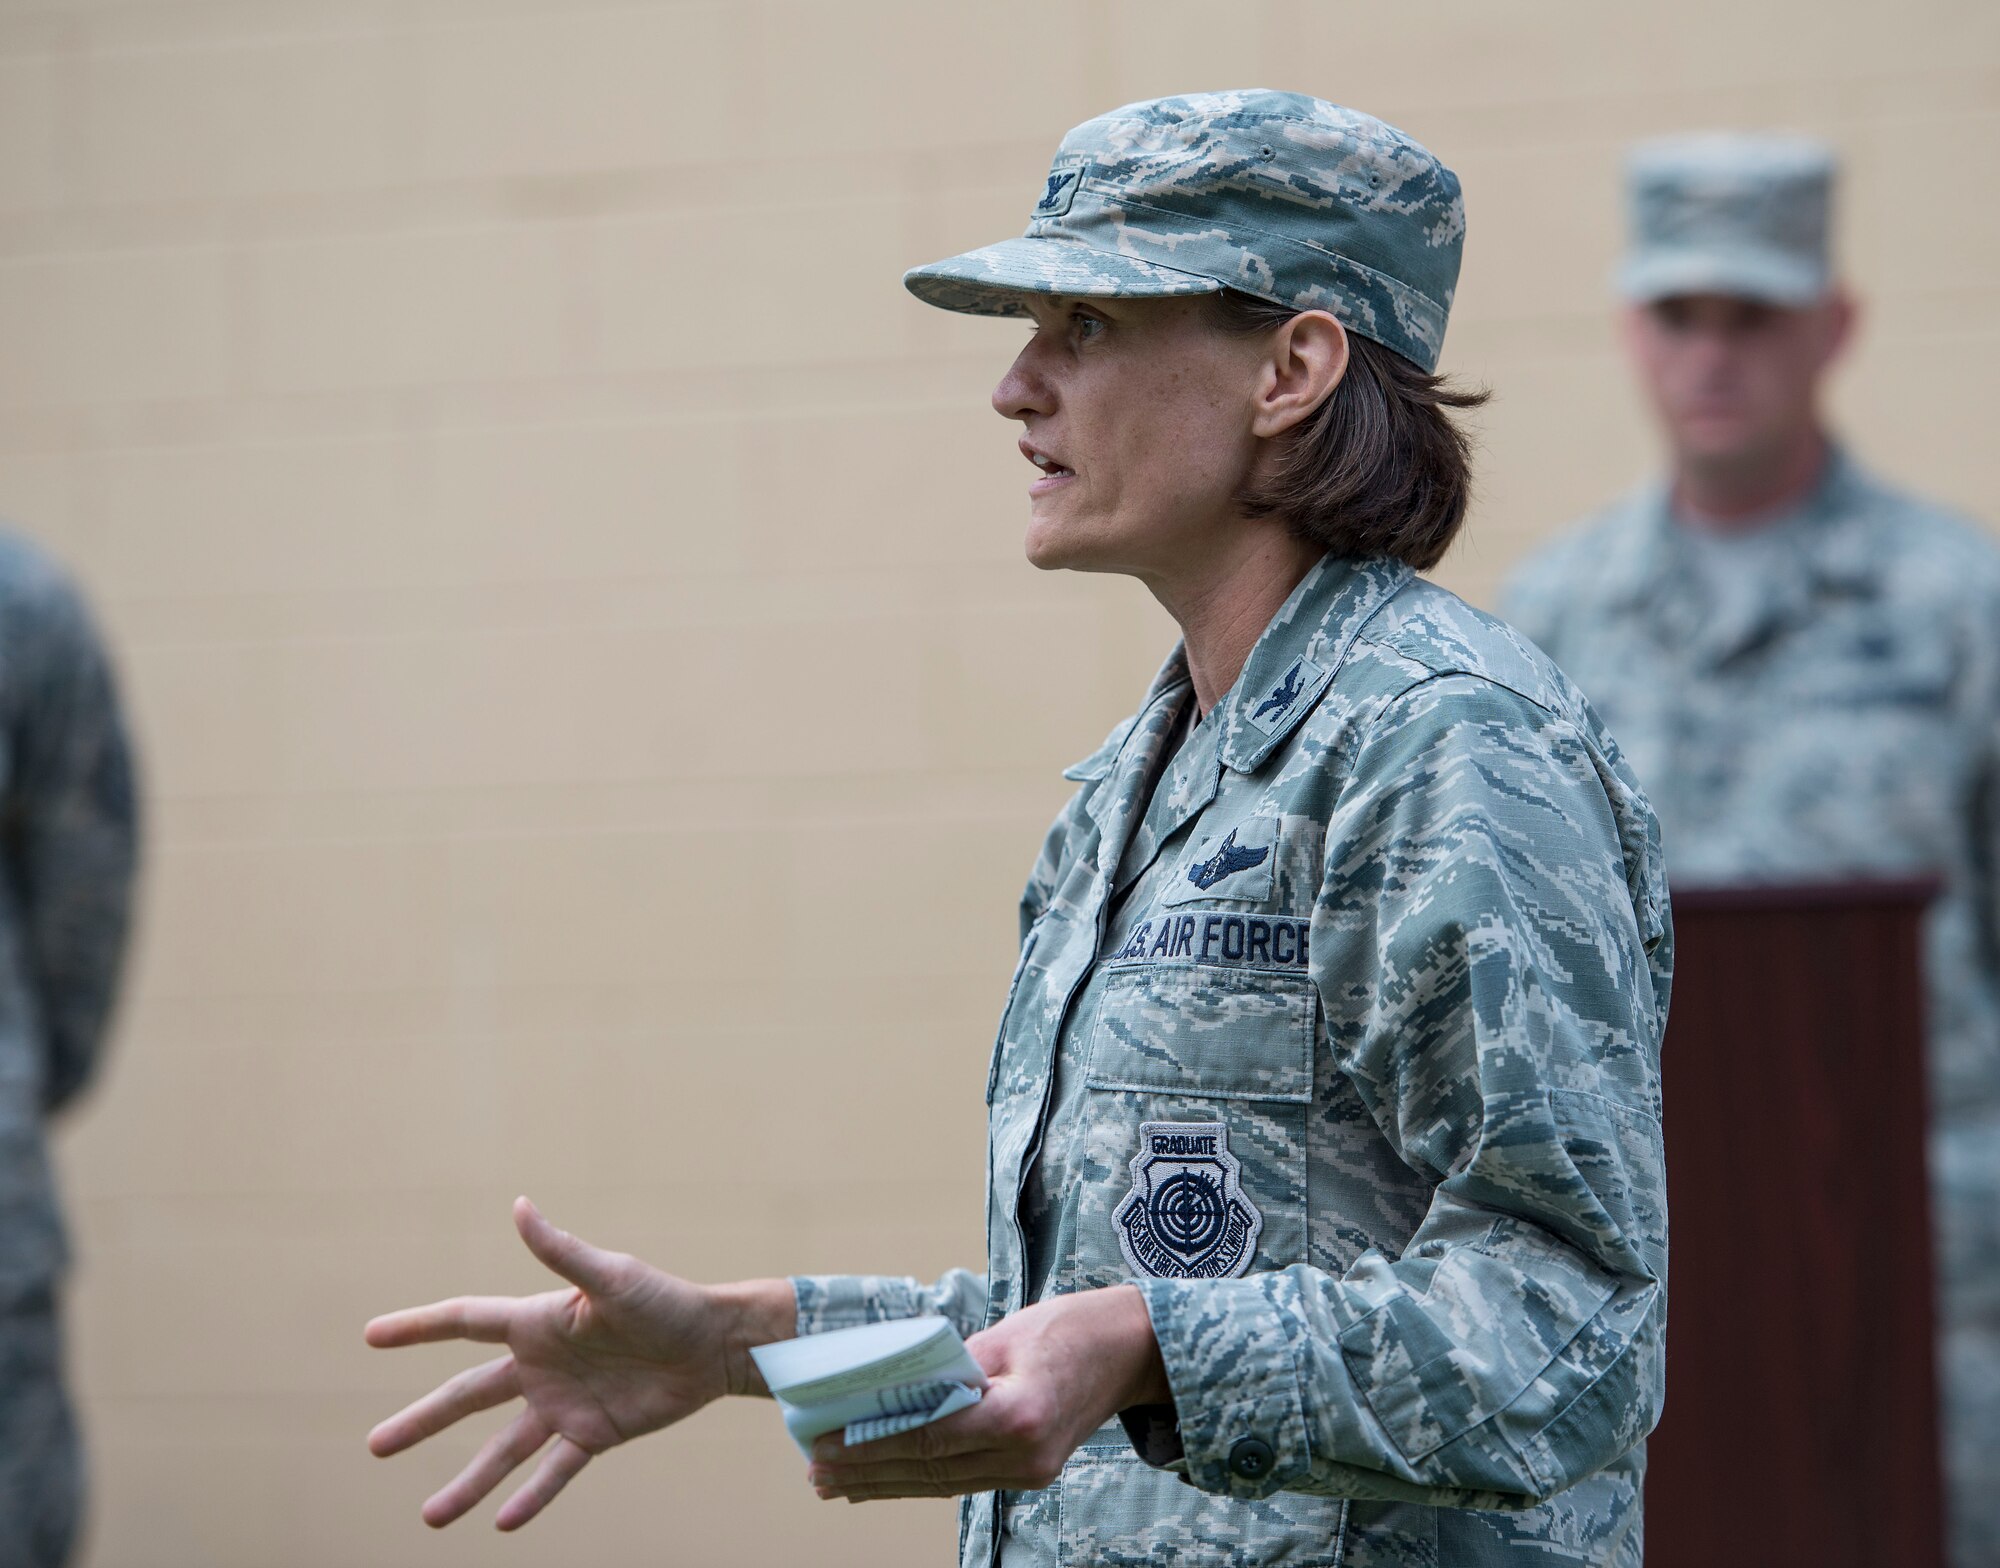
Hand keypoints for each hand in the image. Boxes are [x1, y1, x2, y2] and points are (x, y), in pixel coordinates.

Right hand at [365, 1196, 793, 1528]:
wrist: (714, 1344)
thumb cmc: (665, 1301)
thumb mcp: (611, 1278)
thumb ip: (561, 1251)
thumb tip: (519, 1206)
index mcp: (537, 1322)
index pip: (464, 1322)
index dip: (417, 1328)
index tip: (370, 1336)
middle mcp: (541, 1365)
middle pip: (467, 1398)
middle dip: (421, 1420)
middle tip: (374, 1446)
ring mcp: (564, 1403)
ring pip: (503, 1450)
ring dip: (468, 1482)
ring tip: (432, 1517)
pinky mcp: (594, 1433)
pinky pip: (554, 1471)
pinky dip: (531, 1497)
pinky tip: (503, 1523)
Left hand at [806, 1285, 1168, 1500]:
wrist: (1134, 1349)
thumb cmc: (1071, 1328)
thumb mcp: (1005, 1334)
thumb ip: (949, 1368)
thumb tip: (893, 1390)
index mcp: (1018, 1415)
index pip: (928, 1438)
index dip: (871, 1444)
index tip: (824, 1444)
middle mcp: (1025, 1455)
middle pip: (929, 1470)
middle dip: (867, 1471)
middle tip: (815, 1471)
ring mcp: (1030, 1470)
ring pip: (943, 1483)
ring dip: (887, 1481)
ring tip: (837, 1481)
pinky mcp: (1031, 1471)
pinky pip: (963, 1478)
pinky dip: (921, 1477)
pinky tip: (887, 1477)